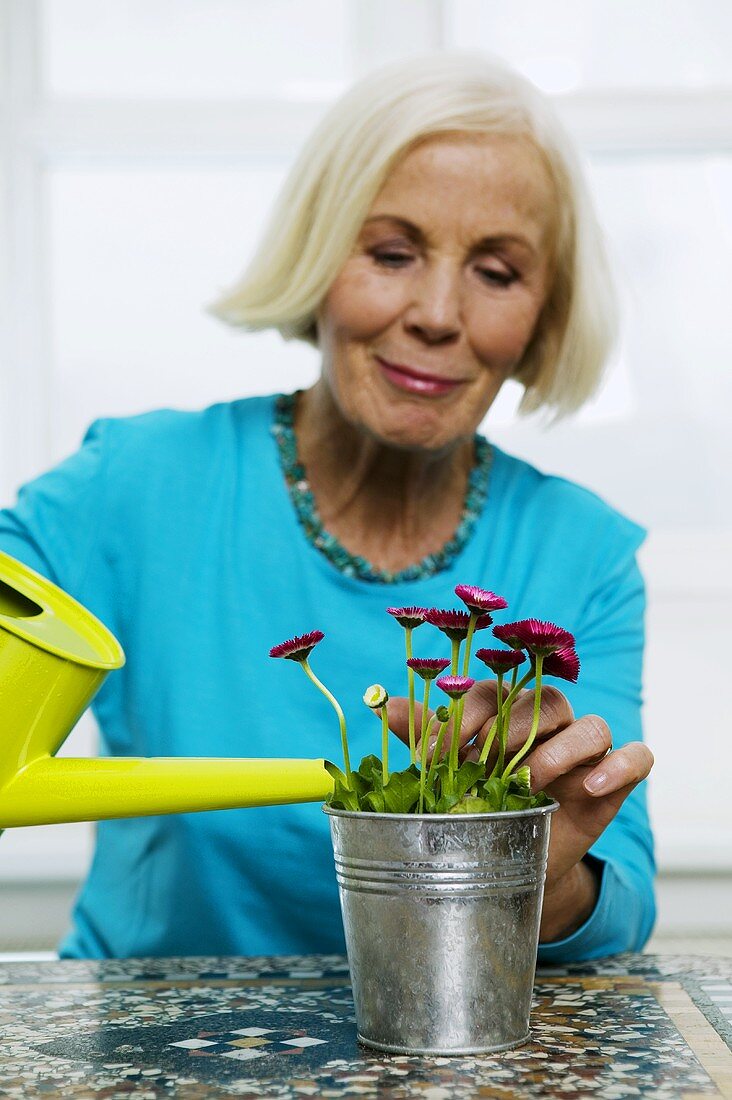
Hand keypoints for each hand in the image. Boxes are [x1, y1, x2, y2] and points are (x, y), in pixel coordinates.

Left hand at [386, 681, 653, 940]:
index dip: (463, 716)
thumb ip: (424, 737)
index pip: (491, 692)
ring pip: (590, 725)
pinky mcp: (613, 781)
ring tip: (531, 781)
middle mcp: (548, 723)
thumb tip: (380, 703)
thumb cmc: (480, 808)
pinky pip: (637, 757)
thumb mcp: (448, 775)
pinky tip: (589, 787)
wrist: (517, 864)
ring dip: (561, 749)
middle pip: (543, 702)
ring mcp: (585, 751)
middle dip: (511, 731)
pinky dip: (619, 765)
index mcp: (505, 711)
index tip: (435, 754)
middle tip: (484, 765)